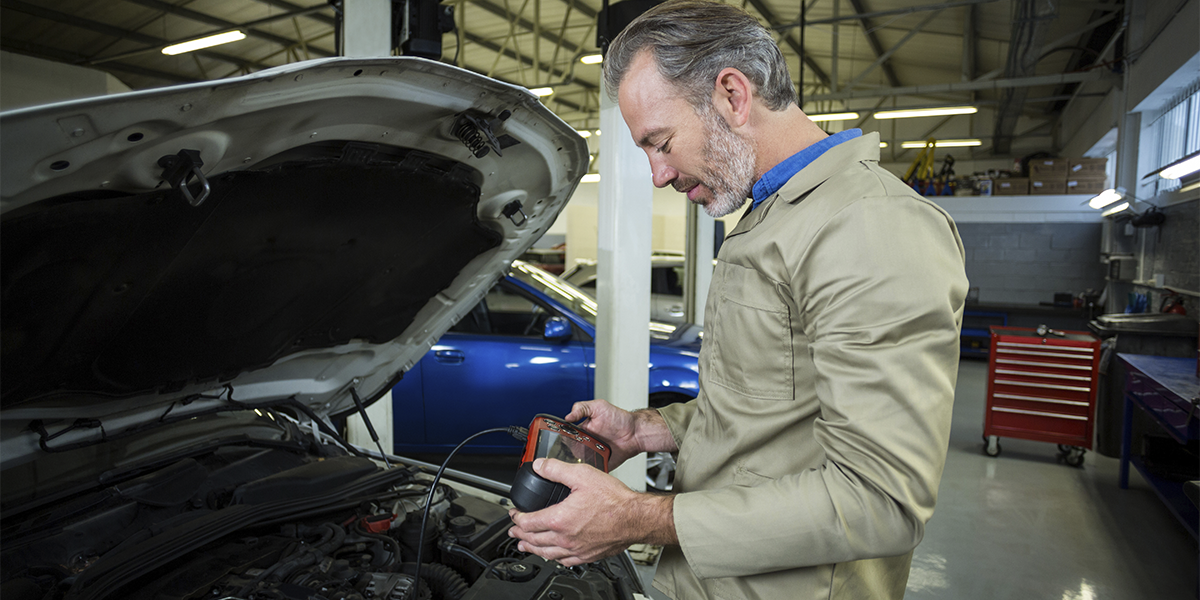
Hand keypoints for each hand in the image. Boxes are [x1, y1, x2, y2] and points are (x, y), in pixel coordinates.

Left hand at [507, 458, 675, 565]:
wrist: (636, 518)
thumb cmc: (614, 500)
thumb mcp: (582, 475)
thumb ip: (557, 469)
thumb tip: (539, 466)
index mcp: (560, 519)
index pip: (529, 522)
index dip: (517, 518)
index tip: (514, 514)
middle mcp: (565, 537)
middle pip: (534, 540)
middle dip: (521, 534)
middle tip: (514, 531)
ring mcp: (577, 549)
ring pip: (547, 553)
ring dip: (533, 549)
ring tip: (526, 546)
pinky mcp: (589, 555)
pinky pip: (565, 561)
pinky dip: (554, 558)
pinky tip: (554, 556)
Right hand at [565, 399, 640, 467]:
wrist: (634, 433)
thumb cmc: (619, 419)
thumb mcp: (599, 406)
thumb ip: (581, 408)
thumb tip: (567, 416)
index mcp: (581, 430)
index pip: (565, 436)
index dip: (561, 438)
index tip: (562, 438)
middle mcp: (584, 443)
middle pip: (568, 451)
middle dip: (569, 451)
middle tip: (577, 446)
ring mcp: (591, 454)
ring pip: (578, 462)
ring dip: (578, 461)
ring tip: (586, 453)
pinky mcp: (599, 464)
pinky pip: (590, 471)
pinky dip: (589, 470)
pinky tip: (592, 464)